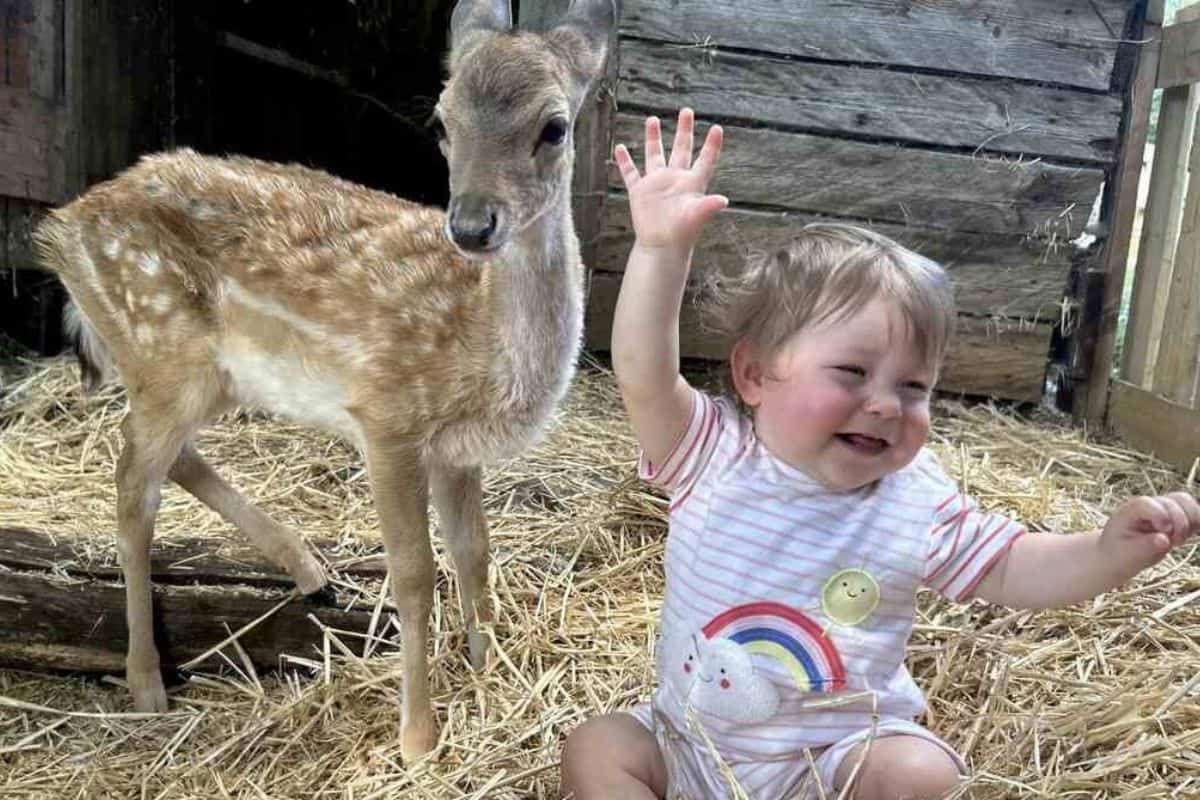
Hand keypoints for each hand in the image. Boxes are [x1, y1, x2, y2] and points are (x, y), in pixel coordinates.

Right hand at [613, 108, 726, 252]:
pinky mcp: (640, 192)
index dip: (712, 145)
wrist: (661, 247)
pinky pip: (631, 173)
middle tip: (686, 110)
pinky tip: (620, 148)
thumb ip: (708, 206)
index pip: (705, 159)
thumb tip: (723, 200)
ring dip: (654, 138)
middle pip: (681, 149)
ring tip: (653, 118)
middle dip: (684, 130)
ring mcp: (657, 184)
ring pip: (655, 155)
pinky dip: (625, 161)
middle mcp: (675, 179)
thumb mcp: (696, 216)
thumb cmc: (682, 233)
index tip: (717, 127)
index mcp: (692, 183)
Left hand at [1100, 492, 1199, 571]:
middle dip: (1180, 523)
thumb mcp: (1129, 554)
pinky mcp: (1174, 517)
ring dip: (1192, 521)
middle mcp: (1148, 505)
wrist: (1119, 555)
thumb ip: (1146, 546)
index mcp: (1131, 511)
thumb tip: (1164, 540)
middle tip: (1174, 543)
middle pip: (1174, 501)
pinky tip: (1193, 535)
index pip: (1149, 503)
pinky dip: (1196, 524)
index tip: (1164, 533)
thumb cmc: (1119, 554)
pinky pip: (1193, 512)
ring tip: (1180, 540)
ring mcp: (1162, 509)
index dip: (1161, 515)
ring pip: (1186, 502)